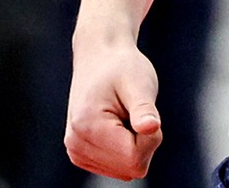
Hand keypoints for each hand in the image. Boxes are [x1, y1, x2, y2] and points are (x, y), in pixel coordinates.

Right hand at [64, 35, 161, 179]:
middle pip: (131, 168)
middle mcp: (77, 145)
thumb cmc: (122, 67)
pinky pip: (118, 167)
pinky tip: (117, 125)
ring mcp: (77, 152)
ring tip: (123, 116)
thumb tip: (151, 128)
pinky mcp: (82, 154)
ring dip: (134, 146)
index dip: (151, 138)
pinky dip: (125, 149)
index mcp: (88, 127)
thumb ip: (144, 108)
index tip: (145, 112)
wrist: (99, 57)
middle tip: (133, 112)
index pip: (134, 158)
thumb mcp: (138, 82)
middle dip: (142, 143)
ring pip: (125, 170)